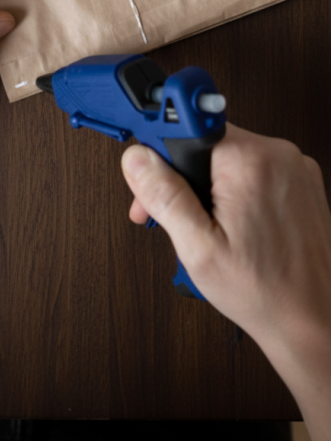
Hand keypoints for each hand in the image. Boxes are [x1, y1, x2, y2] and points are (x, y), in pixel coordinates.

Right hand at [121, 124, 330, 351]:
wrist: (315, 320)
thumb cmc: (265, 292)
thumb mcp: (198, 248)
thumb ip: (164, 196)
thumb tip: (137, 159)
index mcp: (249, 162)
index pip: (189, 127)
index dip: (163, 153)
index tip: (152, 173)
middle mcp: (278, 155)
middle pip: (208, 144)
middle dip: (184, 178)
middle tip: (174, 217)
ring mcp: (295, 167)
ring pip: (230, 158)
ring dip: (211, 187)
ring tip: (209, 228)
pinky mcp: (303, 182)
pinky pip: (255, 171)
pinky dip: (238, 192)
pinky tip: (234, 225)